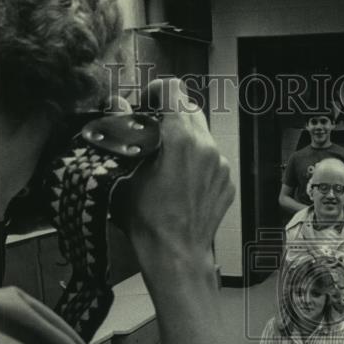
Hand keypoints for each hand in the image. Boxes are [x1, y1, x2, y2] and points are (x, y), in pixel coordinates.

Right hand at [116, 78, 232, 265]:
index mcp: (181, 138)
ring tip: (166, 161)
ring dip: (185, 139)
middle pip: (190, 109)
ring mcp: (221, 164)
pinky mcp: (228, 181)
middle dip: (170, 116)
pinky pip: (212, 159)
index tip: (146, 104)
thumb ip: (121, 133)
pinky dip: (198, 162)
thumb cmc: (147, 219)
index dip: (157, 92)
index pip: (173, 90)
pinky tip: (182, 181)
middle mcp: (207, 146)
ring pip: (203, 134)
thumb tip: (116, 104)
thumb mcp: (124, 173)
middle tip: (152, 133)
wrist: (176, 254)